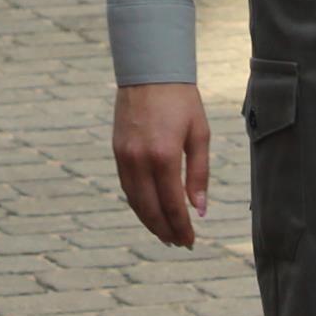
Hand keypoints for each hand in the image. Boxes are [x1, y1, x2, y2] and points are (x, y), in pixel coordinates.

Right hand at [112, 80, 210, 246]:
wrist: (149, 72)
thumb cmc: (181, 101)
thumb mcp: (199, 134)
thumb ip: (199, 174)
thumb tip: (199, 209)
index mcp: (164, 156)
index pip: (172, 204)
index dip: (182, 226)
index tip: (191, 240)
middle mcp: (140, 160)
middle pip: (150, 209)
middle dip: (165, 230)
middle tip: (179, 243)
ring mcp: (125, 157)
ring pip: (135, 201)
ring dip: (150, 222)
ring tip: (165, 235)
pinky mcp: (117, 152)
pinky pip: (126, 187)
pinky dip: (138, 204)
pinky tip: (149, 211)